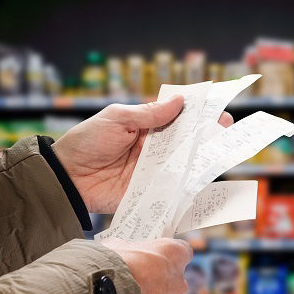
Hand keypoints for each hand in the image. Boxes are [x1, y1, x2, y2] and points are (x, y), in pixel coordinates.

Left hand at [52, 96, 234, 212]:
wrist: (67, 177)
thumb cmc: (86, 142)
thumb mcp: (116, 119)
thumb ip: (149, 114)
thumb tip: (180, 101)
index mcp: (146, 126)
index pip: (178, 118)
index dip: (198, 114)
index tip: (218, 111)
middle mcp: (154, 148)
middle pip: (186, 142)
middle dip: (207, 136)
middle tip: (226, 131)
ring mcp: (153, 171)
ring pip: (184, 165)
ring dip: (202, 160)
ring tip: (221, 154)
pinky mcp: (149, 192)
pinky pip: (173, 190)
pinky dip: (188, 188)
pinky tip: (204, 183)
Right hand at [100, 237, 191, 293]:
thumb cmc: (111, 266)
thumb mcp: (117, 247)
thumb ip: (129, 250)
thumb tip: (123, 252)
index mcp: (173, 254)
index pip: (182, 251)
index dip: (167, 256)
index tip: (156, 258)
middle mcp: (179, 281)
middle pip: (173, 281)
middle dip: (157, 282)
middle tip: (136, 283)